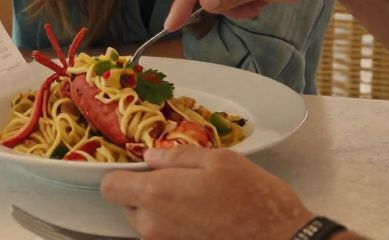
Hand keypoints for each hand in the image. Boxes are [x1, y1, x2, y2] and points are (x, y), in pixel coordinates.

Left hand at [100, 145, 312, 239]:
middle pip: (128, 205)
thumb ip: (176, 157)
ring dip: (160, 210)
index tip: (142, 169)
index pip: (110, 187)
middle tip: (178, 180)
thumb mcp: (218, 159)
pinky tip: (202, 216)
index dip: (122, 175)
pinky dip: (175, 225)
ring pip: (146, 223)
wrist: (278, 237)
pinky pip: (164, 236)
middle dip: (145, 192)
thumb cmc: (252, 196)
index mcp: (156, 194)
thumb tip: (151, 157)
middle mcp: (152, 226)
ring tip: (195, 198)